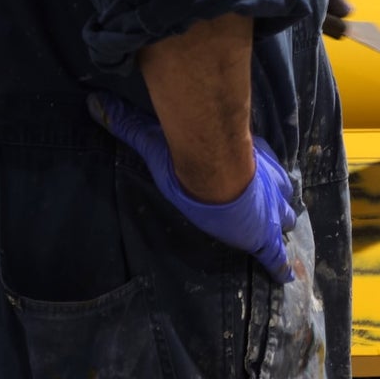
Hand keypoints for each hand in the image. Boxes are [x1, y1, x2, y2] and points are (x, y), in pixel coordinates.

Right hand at [88, 93, 296, 281]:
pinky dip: (278, 265)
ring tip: (278, 233)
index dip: (260, 177)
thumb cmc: (192, 157)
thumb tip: (96, 102)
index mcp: (248, 163)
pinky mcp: (263, 236)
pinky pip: (274, 255)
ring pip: (282, 219)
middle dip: (275, 203)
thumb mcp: (159, 140)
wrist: (216, 172)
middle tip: (271, 209)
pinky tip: (284, 276)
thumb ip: (129, 123)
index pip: (259, 170)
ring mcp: (269, 212)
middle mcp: (266, 185)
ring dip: (278, 224)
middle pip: (277, 196)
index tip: (257, 179)